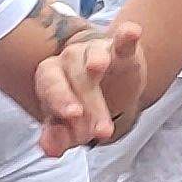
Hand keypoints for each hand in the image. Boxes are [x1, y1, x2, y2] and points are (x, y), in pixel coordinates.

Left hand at [34, 17, 143, 156]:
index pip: (50, 88)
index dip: (60, 100)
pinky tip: (132, 31)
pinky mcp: (120, 50)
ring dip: (96, 61)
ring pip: (93, 55)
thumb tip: (49, 150)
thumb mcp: (72, 127)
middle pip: (76, 79)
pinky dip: (126, 36)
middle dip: (88, 103)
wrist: (112, 88)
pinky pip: (121, 41)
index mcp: (51, 79)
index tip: (73, 115)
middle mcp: (68, 61)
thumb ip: (59, 137)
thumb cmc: (83, 107)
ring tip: (99, 65)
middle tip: (101, 130)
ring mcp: (94, 52)